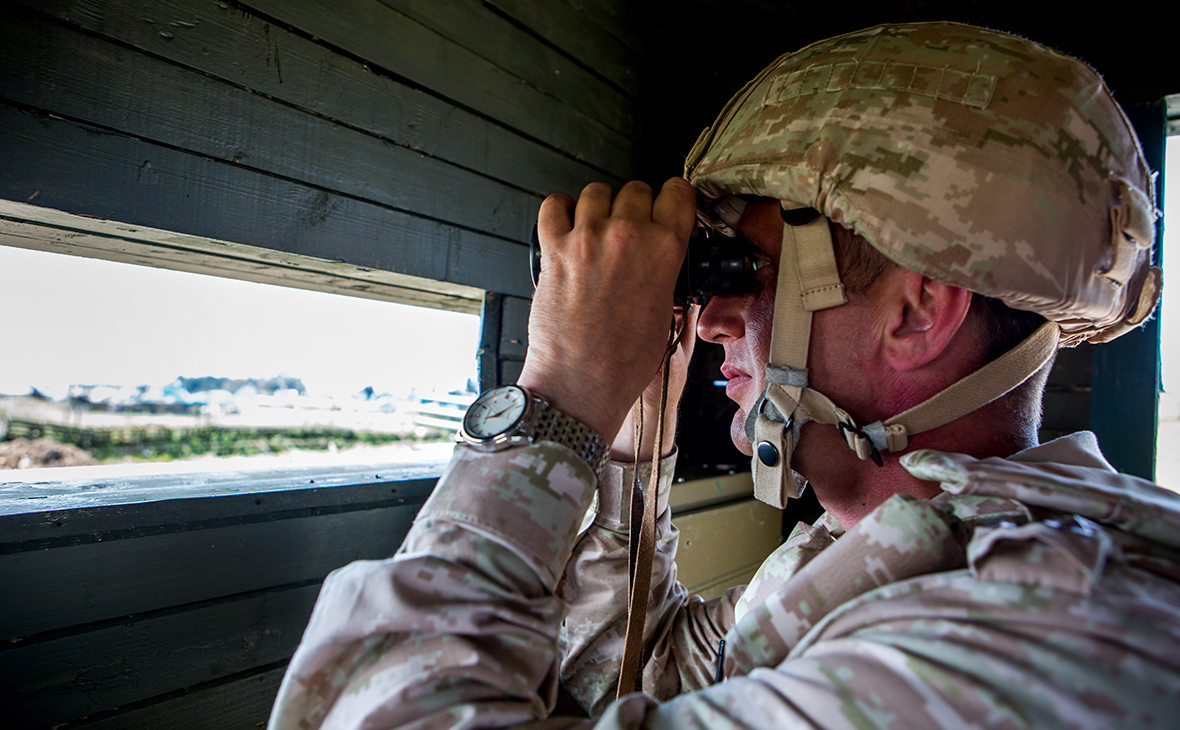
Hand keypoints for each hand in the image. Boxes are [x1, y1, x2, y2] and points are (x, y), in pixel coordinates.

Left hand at [517, 178, 695, 442]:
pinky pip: (554, 205)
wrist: (581, 382)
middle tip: (628, 231)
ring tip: (596, 231)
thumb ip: (665, 272)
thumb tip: (659, 256)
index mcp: (665, 250)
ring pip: (597, 191)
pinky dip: (560, 210)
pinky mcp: (554, 248)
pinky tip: (566, 226)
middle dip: (634, 206)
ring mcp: (589, 238)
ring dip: (598, 207)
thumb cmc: (622, 362)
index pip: (677, 193)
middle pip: (636, 190)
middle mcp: (628, 236)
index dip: (671, 199)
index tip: (665, 206)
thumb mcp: (666, 313)